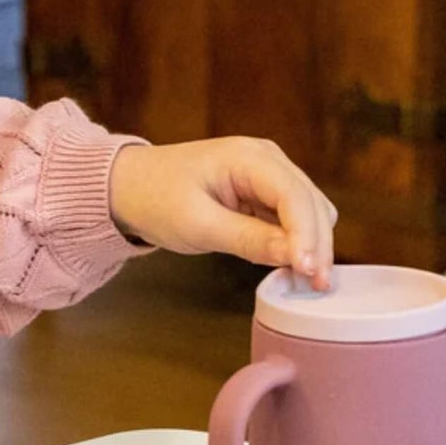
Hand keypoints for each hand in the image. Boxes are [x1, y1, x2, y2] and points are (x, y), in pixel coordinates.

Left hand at [108, 138, 336, 289]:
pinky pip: (292, 218)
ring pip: (309, 212)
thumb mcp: (198, 225)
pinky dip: (296, 242)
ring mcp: (268, 174)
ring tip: (308, 283)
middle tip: (316, 287)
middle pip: (311, 203)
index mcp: (248, 157)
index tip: (308, 272)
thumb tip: (295, 258)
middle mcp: (267, 159)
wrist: (129, 187)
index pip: (294, 196)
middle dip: (317, 245)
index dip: (307, 236)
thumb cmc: (155, 199)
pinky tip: (293, 267)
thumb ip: (249, 240)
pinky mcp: (263, 192)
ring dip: (312, 245)